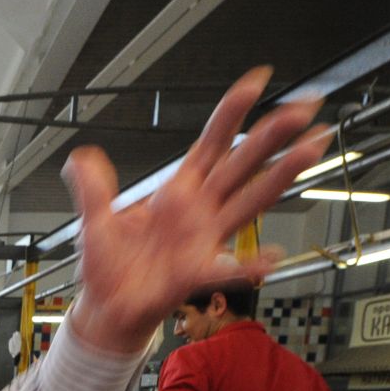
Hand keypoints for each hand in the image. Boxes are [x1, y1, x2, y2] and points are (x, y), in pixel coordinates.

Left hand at [62, 67, 328, 351]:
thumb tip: (79, 158)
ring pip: (250, 202)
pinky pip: (228, 267)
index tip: (257, 82)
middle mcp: (199, 211)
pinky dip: (249, 264)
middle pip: (242, 163)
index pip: (211, 143)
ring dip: (281, 176)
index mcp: (177, 191)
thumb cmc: (109, 266)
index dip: (232, 112)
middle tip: (305, 107)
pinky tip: (272, 257)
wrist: (108, 308)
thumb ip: (92, 188)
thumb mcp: (93, 221)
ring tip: (310, 151)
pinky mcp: (196, 272)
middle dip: (273, 134)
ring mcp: (203, 240)